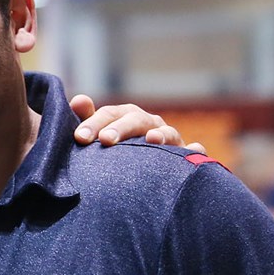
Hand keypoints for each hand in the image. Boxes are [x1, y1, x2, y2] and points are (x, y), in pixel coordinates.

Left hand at [69, 95, 205, 152]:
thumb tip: (77, 100)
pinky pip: (195, 152)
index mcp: (127, 117)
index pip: (110, 114)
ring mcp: (170, 139)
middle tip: (106, 140)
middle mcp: (149, 124)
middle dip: (121, 128)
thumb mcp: (100, 134)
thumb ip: (88, 120)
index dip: (95, 123)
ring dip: (161, 134)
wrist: (140, 175)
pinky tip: (195, 150)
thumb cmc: (116, 150)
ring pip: (167, 132)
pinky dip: (196, 150)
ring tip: (152, 139)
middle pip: (136, 120)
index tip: (80, 137)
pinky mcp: (185, 156)